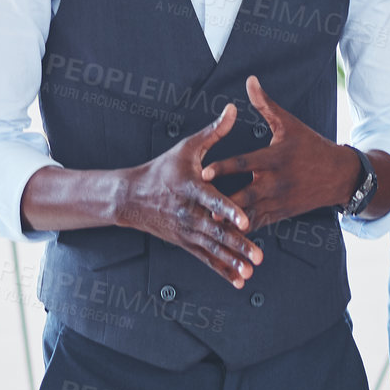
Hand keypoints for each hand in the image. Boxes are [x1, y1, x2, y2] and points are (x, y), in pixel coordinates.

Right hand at [116, 103, 262, 288]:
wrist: (131, 196)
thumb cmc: (163, 168)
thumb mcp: (186, 148)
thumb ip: (213, 132)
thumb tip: (233, 109)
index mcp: (191, 188)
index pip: (213, 201)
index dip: (230, 212)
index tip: (247, 220)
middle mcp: (189, 213)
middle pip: (216, 232)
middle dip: (238, 244)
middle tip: (259, 255)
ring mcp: (186, 231)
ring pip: (212, 249)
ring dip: (232, 260)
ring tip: (252, 271)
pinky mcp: (185, 242)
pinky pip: (206, 259)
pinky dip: (222, 270)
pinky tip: (240, 281)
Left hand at [201, 76, 356, 230]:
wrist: (339, 175)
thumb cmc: (311, 146)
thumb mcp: (289, 124)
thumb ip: (265, 105)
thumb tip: (250, 80)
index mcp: (275, 158)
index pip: (245, 163)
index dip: (224, 168)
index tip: (203, 172)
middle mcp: (276, 181)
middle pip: (246, 194)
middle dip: (225, 202)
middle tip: (202, 206)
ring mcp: (279, 200)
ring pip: (251, 213)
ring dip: (231, 221)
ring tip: (209, 225)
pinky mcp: (281, 213)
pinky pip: (260, 224)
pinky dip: (244, 231)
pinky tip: (226, 237)